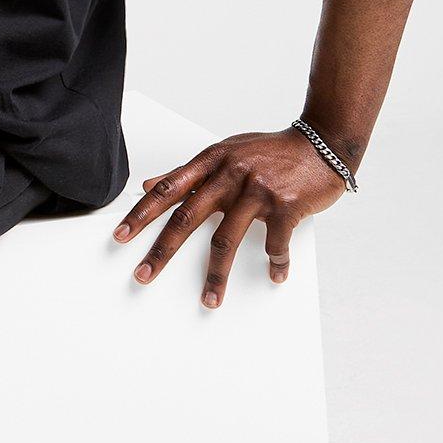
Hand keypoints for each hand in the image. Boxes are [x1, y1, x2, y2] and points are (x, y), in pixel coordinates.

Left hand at [111, 126, 348, 307]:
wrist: (321, 142)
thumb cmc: (270, 151)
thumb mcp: (224, 152)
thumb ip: (187, 172)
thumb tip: (148, 184)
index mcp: (211, 162)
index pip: (167, 190)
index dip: (141, 214)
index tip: (121, 236)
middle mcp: (230, 175)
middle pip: (187, 217)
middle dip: (162, 250)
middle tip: (143, 275)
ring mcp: (257, 190)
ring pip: (227, 239)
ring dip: (216, 275)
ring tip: (208, 300)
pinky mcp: (286, 205)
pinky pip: (275, 243)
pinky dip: (275, 263)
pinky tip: (275, 275)